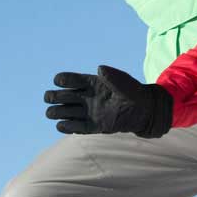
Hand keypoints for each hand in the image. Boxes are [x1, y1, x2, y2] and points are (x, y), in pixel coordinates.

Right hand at [44, 65, 173, 138]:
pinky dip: (67, 127)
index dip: (61, 80)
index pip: (68, 79)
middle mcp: (85, 97)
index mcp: (89, 83)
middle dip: (53, 96)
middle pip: (60, 96)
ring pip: (63, 112)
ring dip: (56, 112)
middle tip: (53, 98)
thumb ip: (112, 76)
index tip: (61, 81)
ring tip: (54, 113)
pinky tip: (62, 125)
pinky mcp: (93, 126)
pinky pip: (76, 128)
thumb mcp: (124, 82)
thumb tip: (99, 68)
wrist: (144, 110)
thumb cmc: (133, 92)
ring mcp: (88, 112)